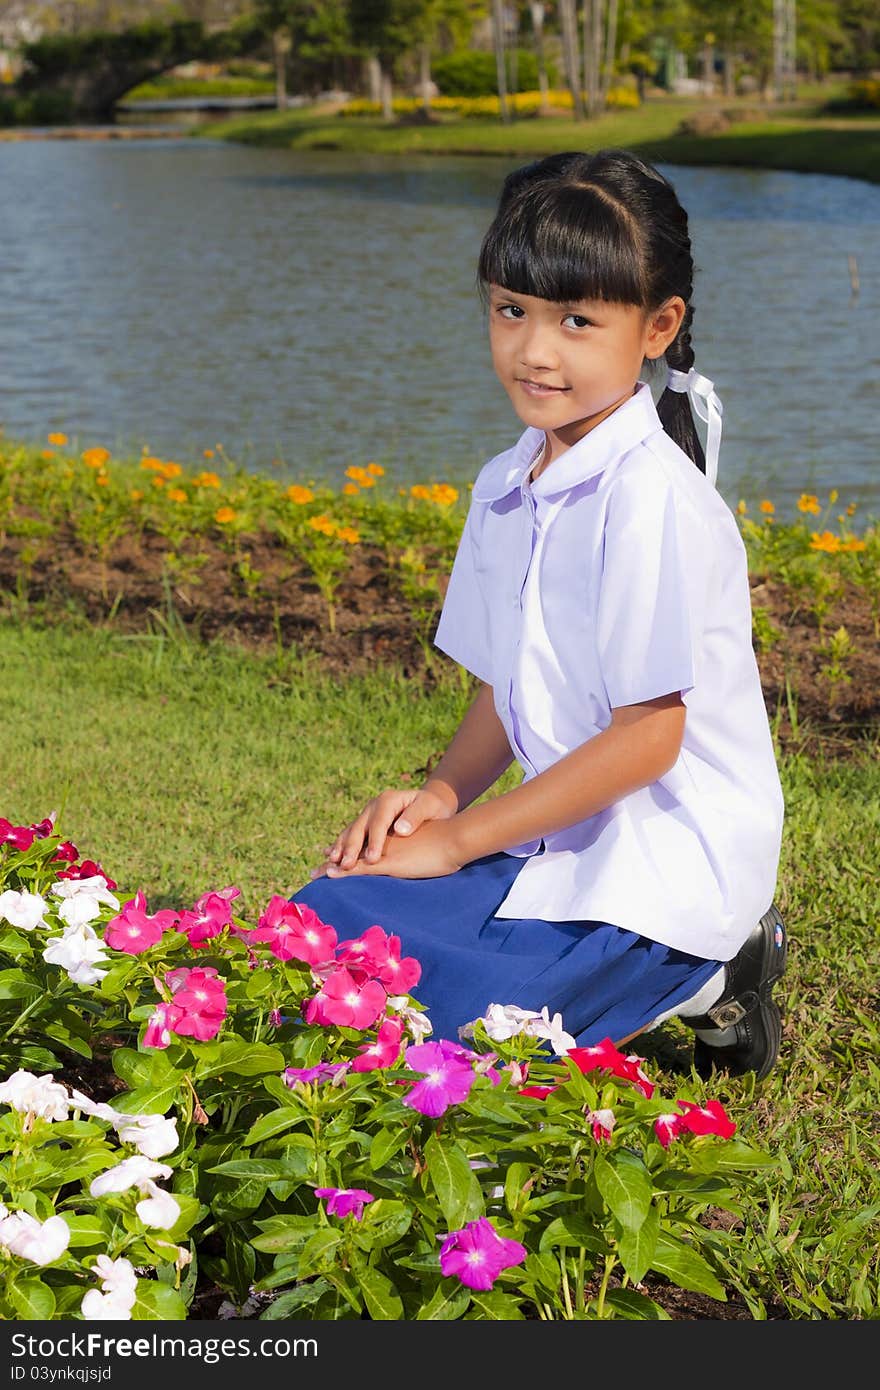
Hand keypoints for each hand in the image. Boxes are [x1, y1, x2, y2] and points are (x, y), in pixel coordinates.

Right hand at [312, 786, 455, 876]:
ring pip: (350, 831)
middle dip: (351, 847)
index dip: (374, 842)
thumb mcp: (430, 806)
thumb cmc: (433, 806)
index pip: (378, 823)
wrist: (431, 801)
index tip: (372, 859)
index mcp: (388, 800)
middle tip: (346, 866)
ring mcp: (367, 814)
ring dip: (340, 847)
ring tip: (331, 863)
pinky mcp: (366, 824)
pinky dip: (340, 846)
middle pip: (359, 827)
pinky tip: (331, 858)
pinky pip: (350, 835)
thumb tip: (400, 830)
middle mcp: (374, 806)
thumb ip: (415, 816)